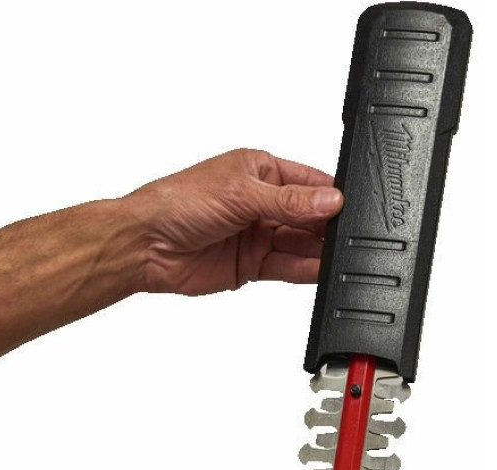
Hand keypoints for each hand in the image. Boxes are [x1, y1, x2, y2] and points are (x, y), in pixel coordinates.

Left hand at [127, 148, 343, 294]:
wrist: (145, 245)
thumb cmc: (178, 203)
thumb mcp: (240, 193)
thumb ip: (288, 201)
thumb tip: (329, 200)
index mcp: (261, 170)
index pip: (309, 181)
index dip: (331, 195)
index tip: (351, 208)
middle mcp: (262, 202)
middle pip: (309, 217)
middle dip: (327, 227)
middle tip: (346, 236)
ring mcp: (257, 235)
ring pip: (300, 244)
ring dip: (318, 251)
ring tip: (338, 257)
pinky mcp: (251, 265)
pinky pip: (286, 267)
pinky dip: (304, 271)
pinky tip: (320, 271)